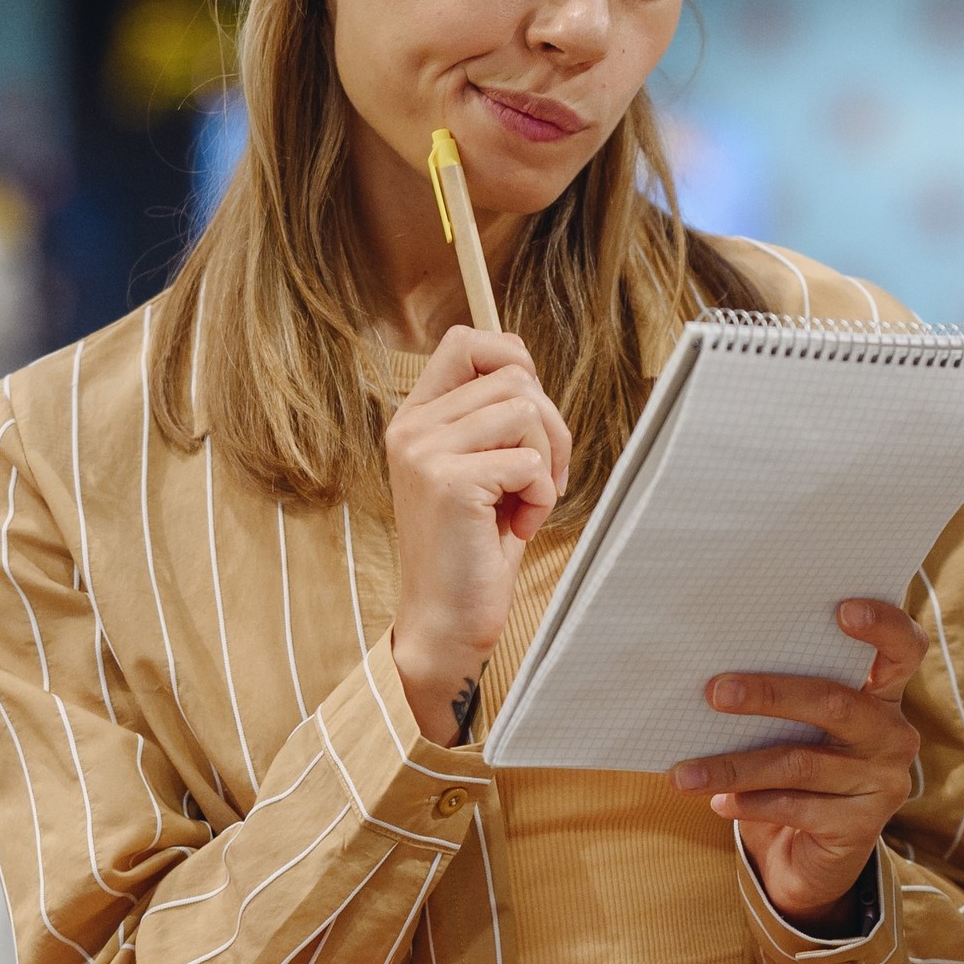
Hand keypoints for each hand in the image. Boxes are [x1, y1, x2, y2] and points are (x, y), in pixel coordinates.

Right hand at [383, 327, 571, 741]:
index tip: (530, 420)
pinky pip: (528, 460)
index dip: (515, 362)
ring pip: (526, 409)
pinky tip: (519, 527)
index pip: (467, 341)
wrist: (446, 622)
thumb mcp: (482, 470)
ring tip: (526, 504)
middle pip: (513, 374)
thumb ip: (492, 418)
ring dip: (547, 461)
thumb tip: (527, 370)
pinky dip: (542, 496)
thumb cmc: (473, 551)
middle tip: (541, 477)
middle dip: (550, 425)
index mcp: (416, 419)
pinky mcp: (448, 482)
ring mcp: (425, 452)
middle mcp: (412, 428)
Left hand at [678, 599, 926, 922]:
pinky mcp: (860, 827)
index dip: (883, 624)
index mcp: (883, 696)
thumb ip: (782, 698)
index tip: (842, 609)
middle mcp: (893, 736)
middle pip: (835, 704)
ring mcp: (881, 783)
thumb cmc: (795, 769)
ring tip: (685, 773)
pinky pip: (795, 808)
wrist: (807, 857)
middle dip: (770, 695)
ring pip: (800, 765)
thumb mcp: (795, 729)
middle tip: (714, 691)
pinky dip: (750, 803)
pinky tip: (718, 802)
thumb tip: (712, 676)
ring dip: (735, 767)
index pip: (903, 649)